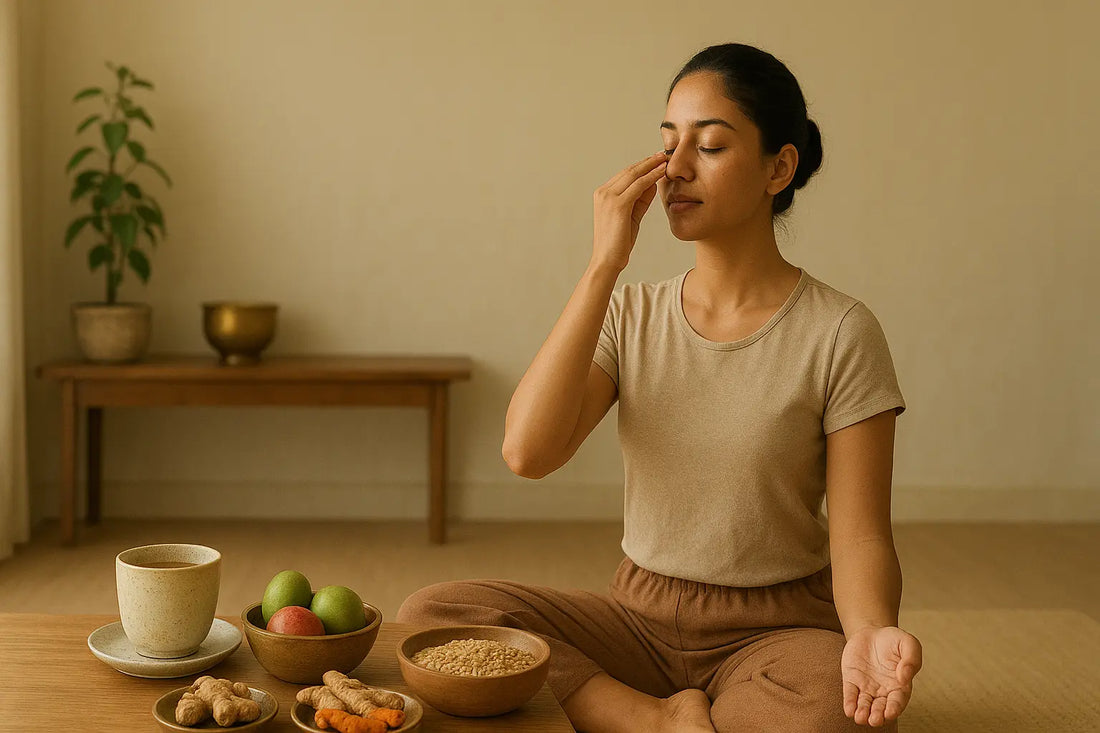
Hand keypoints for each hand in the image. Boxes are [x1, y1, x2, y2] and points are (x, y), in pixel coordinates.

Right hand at [591, 152, 667, 271]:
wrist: (607, 261)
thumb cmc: (619, 242)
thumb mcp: (632, 216)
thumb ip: (641, 199)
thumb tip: (653, 183)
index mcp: (603, 195)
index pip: (625, 175)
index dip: (642, 166)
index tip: (656, 160)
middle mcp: (603, 193)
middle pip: (629, 171)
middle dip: (648, 161)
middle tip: (663, 154)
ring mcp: (609, 198)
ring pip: (634, 175)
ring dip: (651, 165)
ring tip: (665, 158)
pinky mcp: (618, 205)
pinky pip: (639, 185)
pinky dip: (652, 176)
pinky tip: (662, 171)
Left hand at [841, 625, 921, 726]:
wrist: (872, 632)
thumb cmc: (894, 640)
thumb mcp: (908, 643)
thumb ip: (911, 659)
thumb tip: (904, 676)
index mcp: (900, 686)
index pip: (897, 702)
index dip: (894, 709)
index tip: (890, 713)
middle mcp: (883, 691)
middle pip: (880, 708)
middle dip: (877, 716)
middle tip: (874, 720)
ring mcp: (867, 687)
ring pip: (864, 704)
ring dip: (862, 713)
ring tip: (860, 718)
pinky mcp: (852, 681)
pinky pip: (850, 694)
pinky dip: (849, 703)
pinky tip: (849, 710)